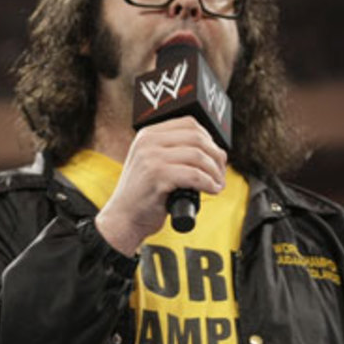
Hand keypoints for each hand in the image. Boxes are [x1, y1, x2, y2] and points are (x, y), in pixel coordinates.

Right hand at [95, 116, 226, 254]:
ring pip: (198, 156)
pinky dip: (208, 183)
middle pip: (197, 138)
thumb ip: (172, 152)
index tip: (215, 156)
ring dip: (215, 172)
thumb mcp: (151, 163)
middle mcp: (148, 142)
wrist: (123, 219)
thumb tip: (211, 150)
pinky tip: (211, 190)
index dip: (209, 139)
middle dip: (215, 156)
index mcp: (148, 135)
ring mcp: (151, 158)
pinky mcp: (157, 176)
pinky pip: (194, 175)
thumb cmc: (142, 196)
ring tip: (217, 184)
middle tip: (220, 173)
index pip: (189, 124)